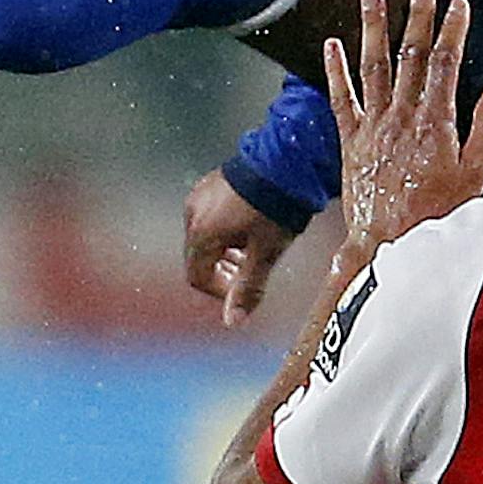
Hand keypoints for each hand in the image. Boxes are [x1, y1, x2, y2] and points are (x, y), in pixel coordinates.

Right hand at [183, 170, 297, 327]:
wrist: (288, 161)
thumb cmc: (276, 208)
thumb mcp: (265, 253)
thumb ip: (247, 289)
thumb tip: (233, 322)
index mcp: (201, 232)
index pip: (197, 276)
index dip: (219, 291)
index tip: (241, 290)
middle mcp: (194, 212)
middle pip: (200, 256)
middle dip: (223, 270)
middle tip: (248, 271)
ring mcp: (202, 193)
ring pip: (207, 234)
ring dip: (226, 249)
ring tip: (252, 249)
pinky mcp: (214, 181)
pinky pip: (212, 214)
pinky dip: (226, 228)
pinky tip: (251, 225)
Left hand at [322, 0, 482, 259]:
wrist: (388, 248)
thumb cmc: (437, 218)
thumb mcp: (476, 178)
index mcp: (435, 123)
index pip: (446, 64)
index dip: (453, 30)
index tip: (459, 3)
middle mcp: (402, 117)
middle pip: (411, 55)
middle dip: (418, 16)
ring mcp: (373, 126)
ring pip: (373, 65)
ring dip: (373, 26)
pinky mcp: (351, 142)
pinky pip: (340, 99)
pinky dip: (335, 70)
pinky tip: (331, 44)